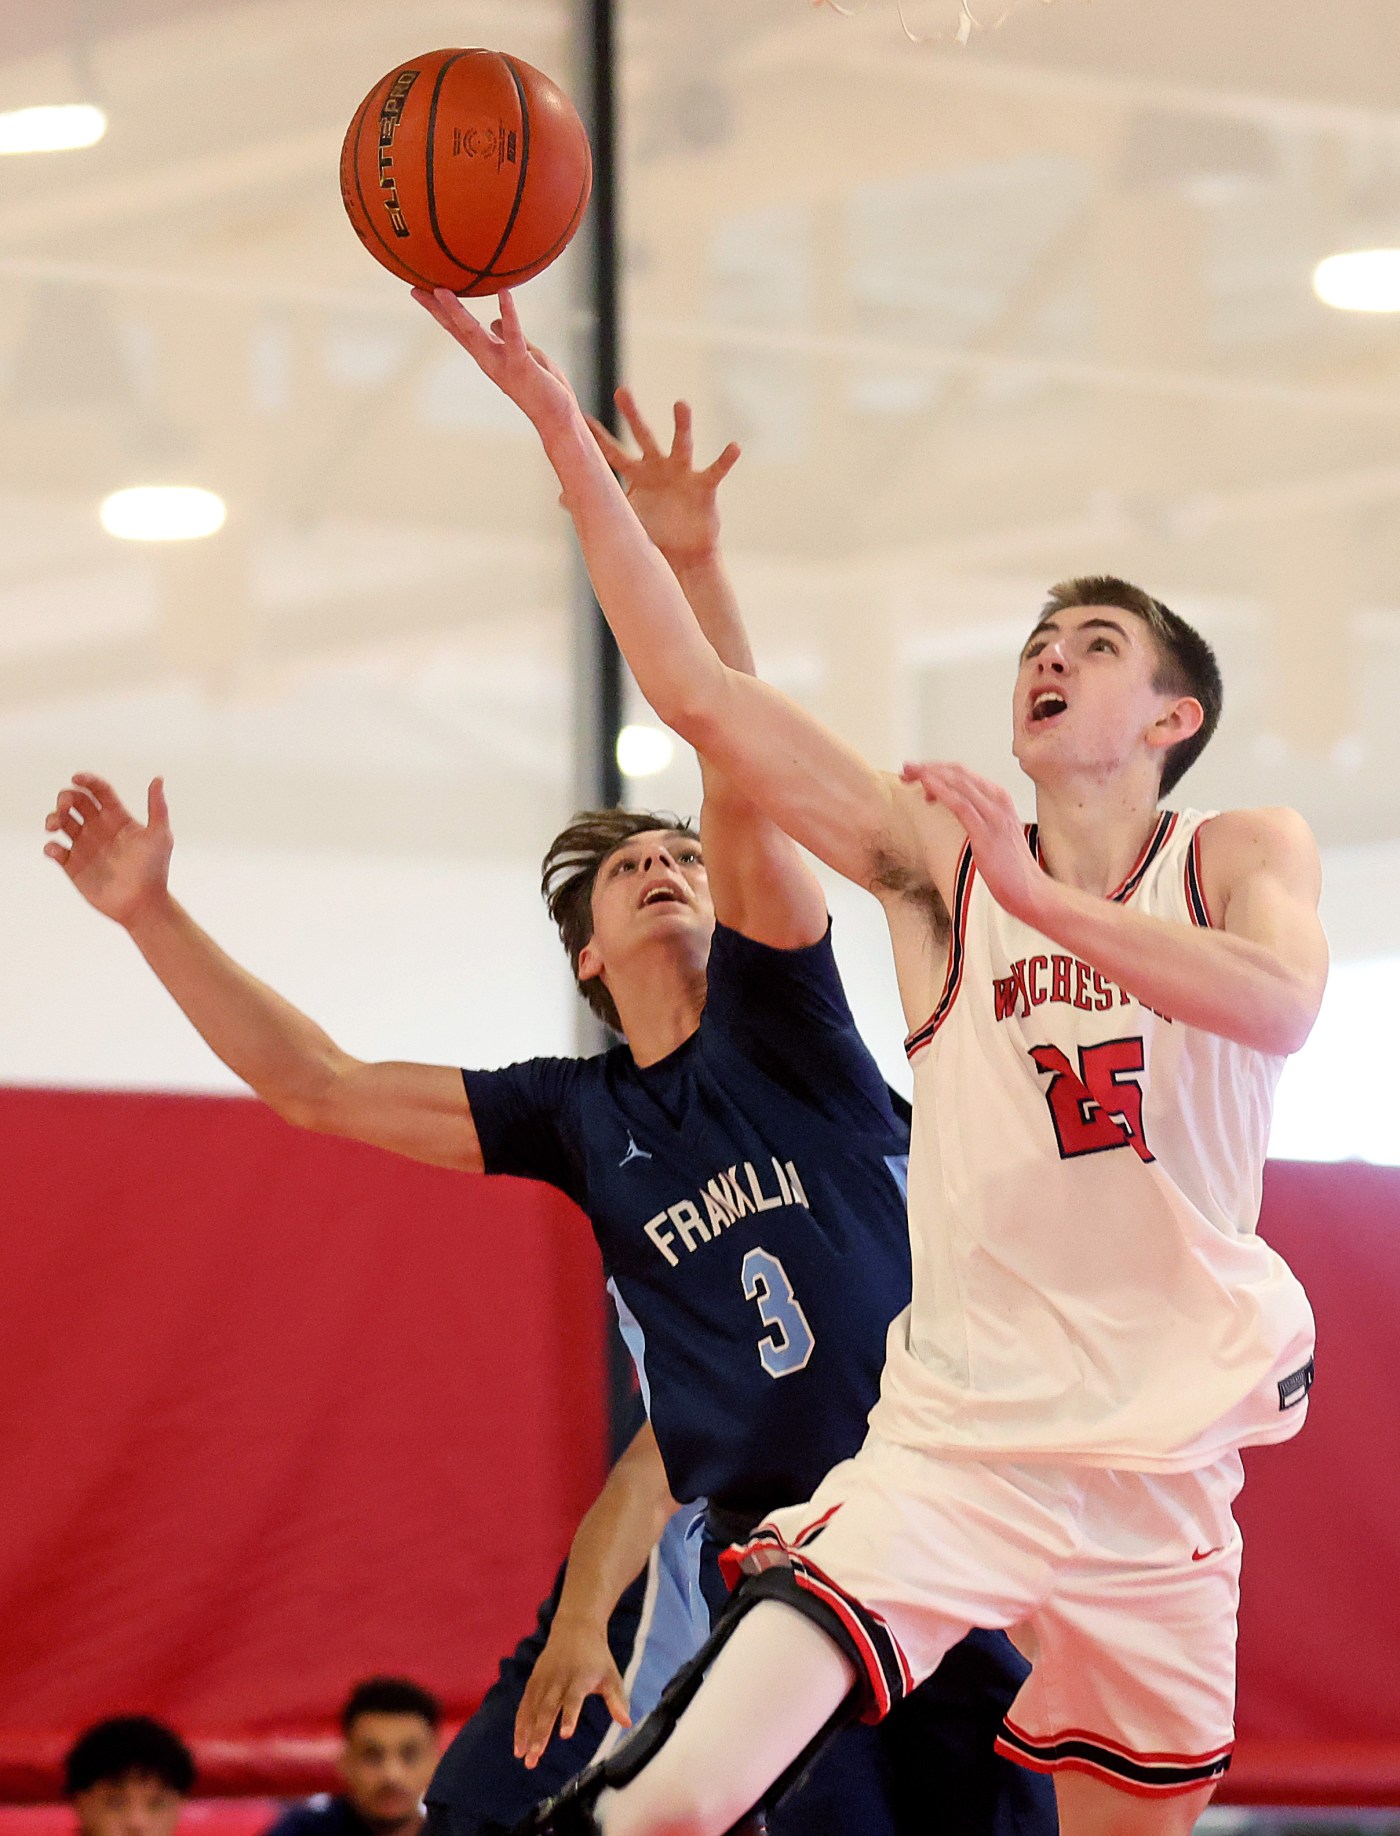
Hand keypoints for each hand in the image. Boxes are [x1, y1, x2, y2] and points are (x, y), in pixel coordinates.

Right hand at [44, 773, 173, 926]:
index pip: (99, 791)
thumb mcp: (160, 836)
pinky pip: (55, 850)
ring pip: (61, 822)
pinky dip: (50, 846)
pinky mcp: (74, 865)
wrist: (143, 904)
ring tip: (54, 825)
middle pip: (76, 802)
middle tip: (65, 805)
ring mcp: (85, 846)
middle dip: (65, 797)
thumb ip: (157, 807)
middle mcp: (99, 828)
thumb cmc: (155, 870)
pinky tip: (56, 850)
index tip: (76, 778)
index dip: (87, 781)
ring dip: (52, 817)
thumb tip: (158, 778)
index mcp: (118, 818)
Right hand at [412, 286, 577, 429]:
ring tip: (442, 290)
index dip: (440, 311)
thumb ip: (508, 338)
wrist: (557, 418)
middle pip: (458, 329)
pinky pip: (513, 336)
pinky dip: (509, 314)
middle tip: (416, 289)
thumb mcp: (523, 355)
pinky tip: (504, 293)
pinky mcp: (522, 365)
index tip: (422, 292)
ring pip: (474, 333)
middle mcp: (489, 359)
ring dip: (458, 312)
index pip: (459, 329)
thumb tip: (494, 321)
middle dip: (437, 310)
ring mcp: (503, 363)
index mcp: (489, 355)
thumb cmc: (543, 388)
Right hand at [513, 1612, 629, 1769]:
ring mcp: (543, 1679)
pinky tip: (519, 1746)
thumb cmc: (597, 1657)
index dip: (570, 1715)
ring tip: (523, 1757)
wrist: (575, 1628)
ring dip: (526, 1733)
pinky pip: (524, 1704)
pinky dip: (520, 1724)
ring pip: (532, 1708)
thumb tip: (628, 1724)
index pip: (574, 1698)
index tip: (565, 1735)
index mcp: (580, 1677)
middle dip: (541, 1733)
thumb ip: (617, 1700)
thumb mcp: (611, 1675)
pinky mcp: (533, 1680)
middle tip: (535, 1757)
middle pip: (548, 1707)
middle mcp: (558, 1678)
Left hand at [587, 390, 739, 569]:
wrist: (684, 556)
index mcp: (638, 475)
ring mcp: (683, 473)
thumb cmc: (654, 533)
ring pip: (681, 444)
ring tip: (681, 404)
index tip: (581, 417)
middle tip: (621, 391)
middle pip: (643, 436)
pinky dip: (726, 459)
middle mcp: (659, 467)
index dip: (597, 439)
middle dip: (633, 415)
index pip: (613, 454)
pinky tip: (734, 447)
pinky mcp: (705, 486)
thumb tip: (561, 497)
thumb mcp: (624, 517)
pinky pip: (717, 470)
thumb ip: (597, 502)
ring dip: (682, 425)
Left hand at [900, 761, 1049, 926]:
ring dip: (929, 775)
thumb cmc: (1009, 867)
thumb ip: (976, 816)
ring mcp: (994, 814)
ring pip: (957, 782)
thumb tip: (955, 808)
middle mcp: (998, 800)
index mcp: (999, 798)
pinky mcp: (986, 831)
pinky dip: (941, 790)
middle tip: (906, 770)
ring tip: (908, 775)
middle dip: (928, 768)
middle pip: (957, 772)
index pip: (963, 774)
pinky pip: (960, 804)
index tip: (917, 773)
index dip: (937, 769)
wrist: (1030, 890)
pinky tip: (925, 786)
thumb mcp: (991, 832)